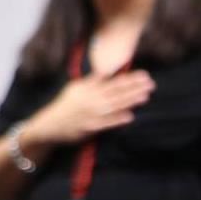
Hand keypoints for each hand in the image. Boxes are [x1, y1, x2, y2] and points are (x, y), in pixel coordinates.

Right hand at [21, 69, 154, 148]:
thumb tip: (106, 72)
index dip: (129, 78)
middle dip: (134, 87)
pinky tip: (130, 116)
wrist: (50, 125)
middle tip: (151, 83)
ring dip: (130, 101)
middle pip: (116, 92)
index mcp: (88, 88)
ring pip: (114, 105)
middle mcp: (91, 99)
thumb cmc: (65, 106)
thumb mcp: (76, 88)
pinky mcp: (90, 127)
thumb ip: (92, 81)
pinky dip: (117, 119)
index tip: (144, 75)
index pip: (113, 82)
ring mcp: (91, 113)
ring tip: (145, 96)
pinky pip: (106, 123)